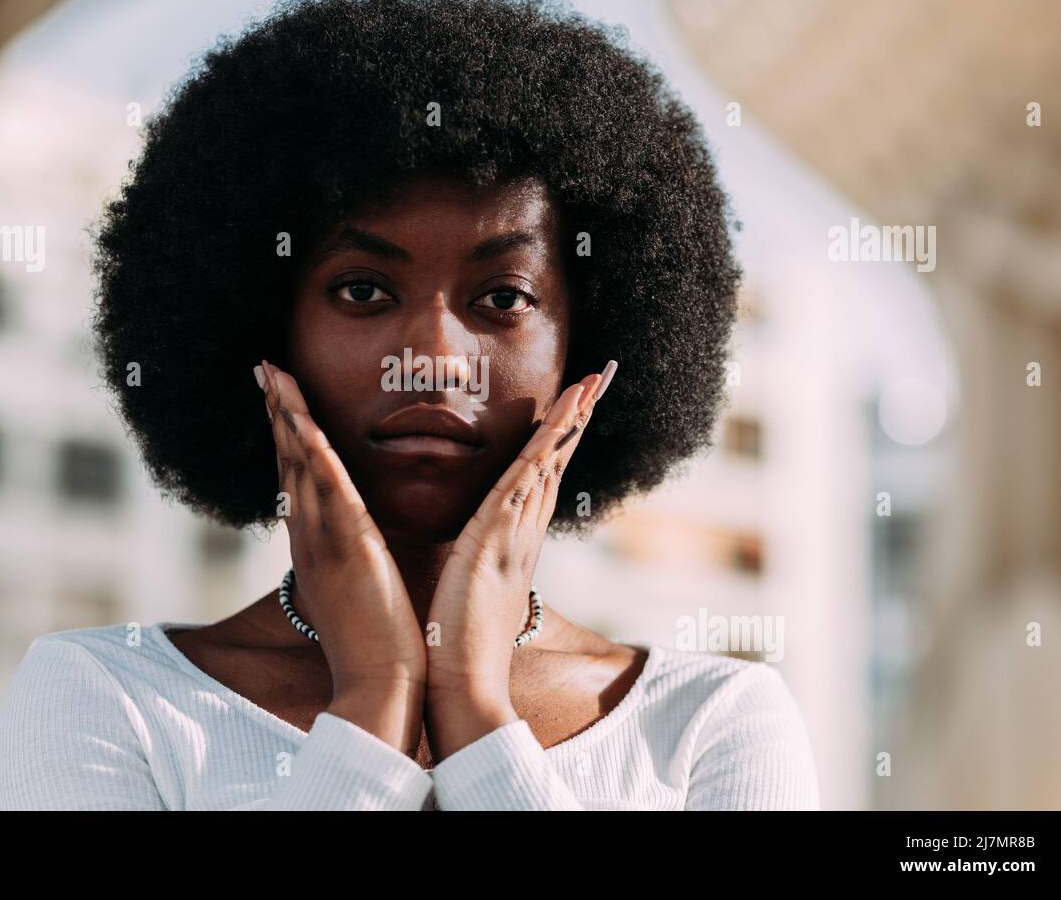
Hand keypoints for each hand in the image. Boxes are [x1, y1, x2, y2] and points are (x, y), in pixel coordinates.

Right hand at [258, 360, 427, 750]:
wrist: (379, 684)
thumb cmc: (376, 643)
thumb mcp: (358, 590)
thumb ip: (352, 559)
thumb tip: (358, 542)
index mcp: (314, 546)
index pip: (295, 477)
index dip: (287, 434)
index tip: (280, 397)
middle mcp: (309, 537)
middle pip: (288, 460)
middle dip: (278, 411)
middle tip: (266, 368)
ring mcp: (323, 540)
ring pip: (299, 465)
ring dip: (288, 416)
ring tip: (276, 375)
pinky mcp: (347, 545)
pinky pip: (327, 488)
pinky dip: (312, 451)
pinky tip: (304, 420)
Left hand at [424, 360, 616, 756]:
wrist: (462, 684)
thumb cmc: (458, 643)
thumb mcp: (471, 588)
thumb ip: (479, 563)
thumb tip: (475, 553)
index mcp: (514, 541)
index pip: (542, 477)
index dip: (560, 438)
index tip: (576, 403)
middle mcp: (523, 532)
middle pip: (556, 462)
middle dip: (577, 418)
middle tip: (602, 376)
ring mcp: (514, 534)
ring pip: (547, 464)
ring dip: (568, 422)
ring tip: (588, 383)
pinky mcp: (496, 540)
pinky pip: (522, 483)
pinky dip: (541, 450)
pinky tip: (555, 421)